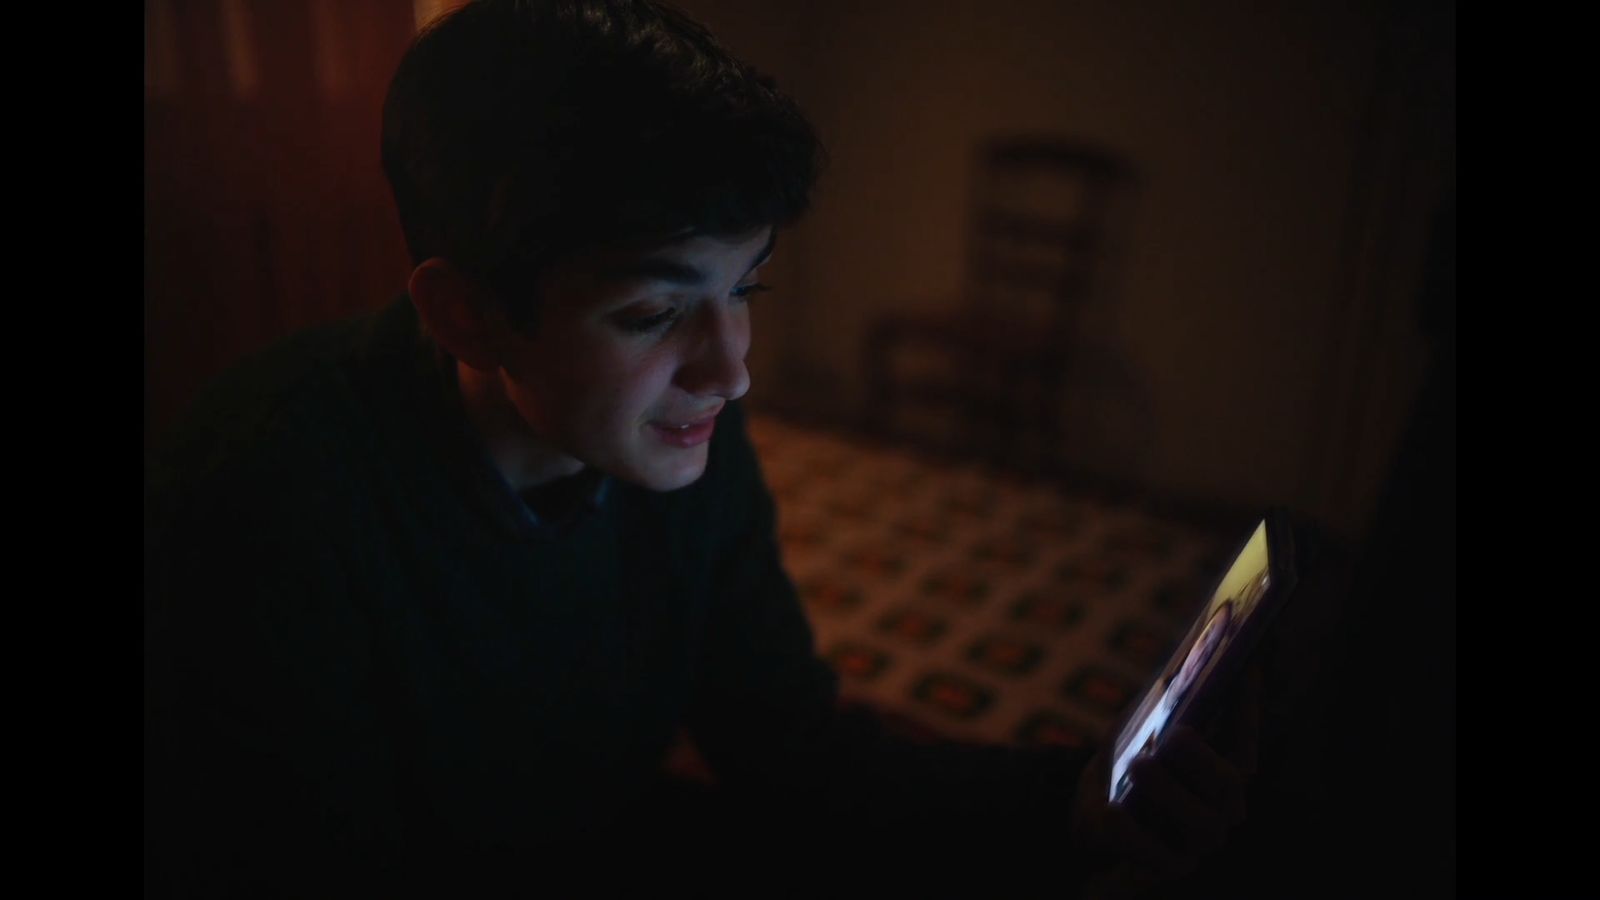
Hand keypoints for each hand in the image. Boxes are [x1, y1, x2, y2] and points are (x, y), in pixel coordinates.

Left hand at [1070, 666, 1261, 895]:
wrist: (1093, 822)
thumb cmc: (1121, 770)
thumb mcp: (1133, 733)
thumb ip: (1156, 709)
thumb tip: (1173, 674)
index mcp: (1222, 768)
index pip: (1244, 735)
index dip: (1247, 703)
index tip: (1245, 665)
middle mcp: (1223, 806)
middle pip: (1227, 782)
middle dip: (1201, 756)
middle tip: (1174, 735)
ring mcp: (1201, 840)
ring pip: (1201, 821)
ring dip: (1169, 791)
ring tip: (1140, 763)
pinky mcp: (1172, 868)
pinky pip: (1159, 857)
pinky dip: (1133, 833)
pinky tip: (1110, 810)